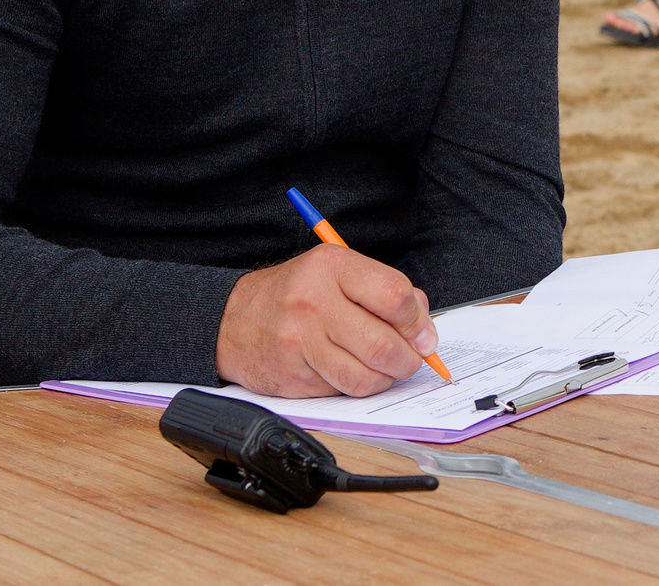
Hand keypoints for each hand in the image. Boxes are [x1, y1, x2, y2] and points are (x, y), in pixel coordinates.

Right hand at [216, 244, 438, 398]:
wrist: (233, 320)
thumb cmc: (298, 293)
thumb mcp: (340, 272)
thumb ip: (387, 293)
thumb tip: (425, 334)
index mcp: (332, 267)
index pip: (395, 297)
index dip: (418, 322)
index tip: (423, 335)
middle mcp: (313, 303)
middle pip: (383, 345)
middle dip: (408, 360)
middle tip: (412, 360)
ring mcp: (299, 343)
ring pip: (365, 378)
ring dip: (386, 379)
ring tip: (385, 369)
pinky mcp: (291, 378)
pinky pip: (341, 392)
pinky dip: (355, 387)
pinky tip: (349, 371)